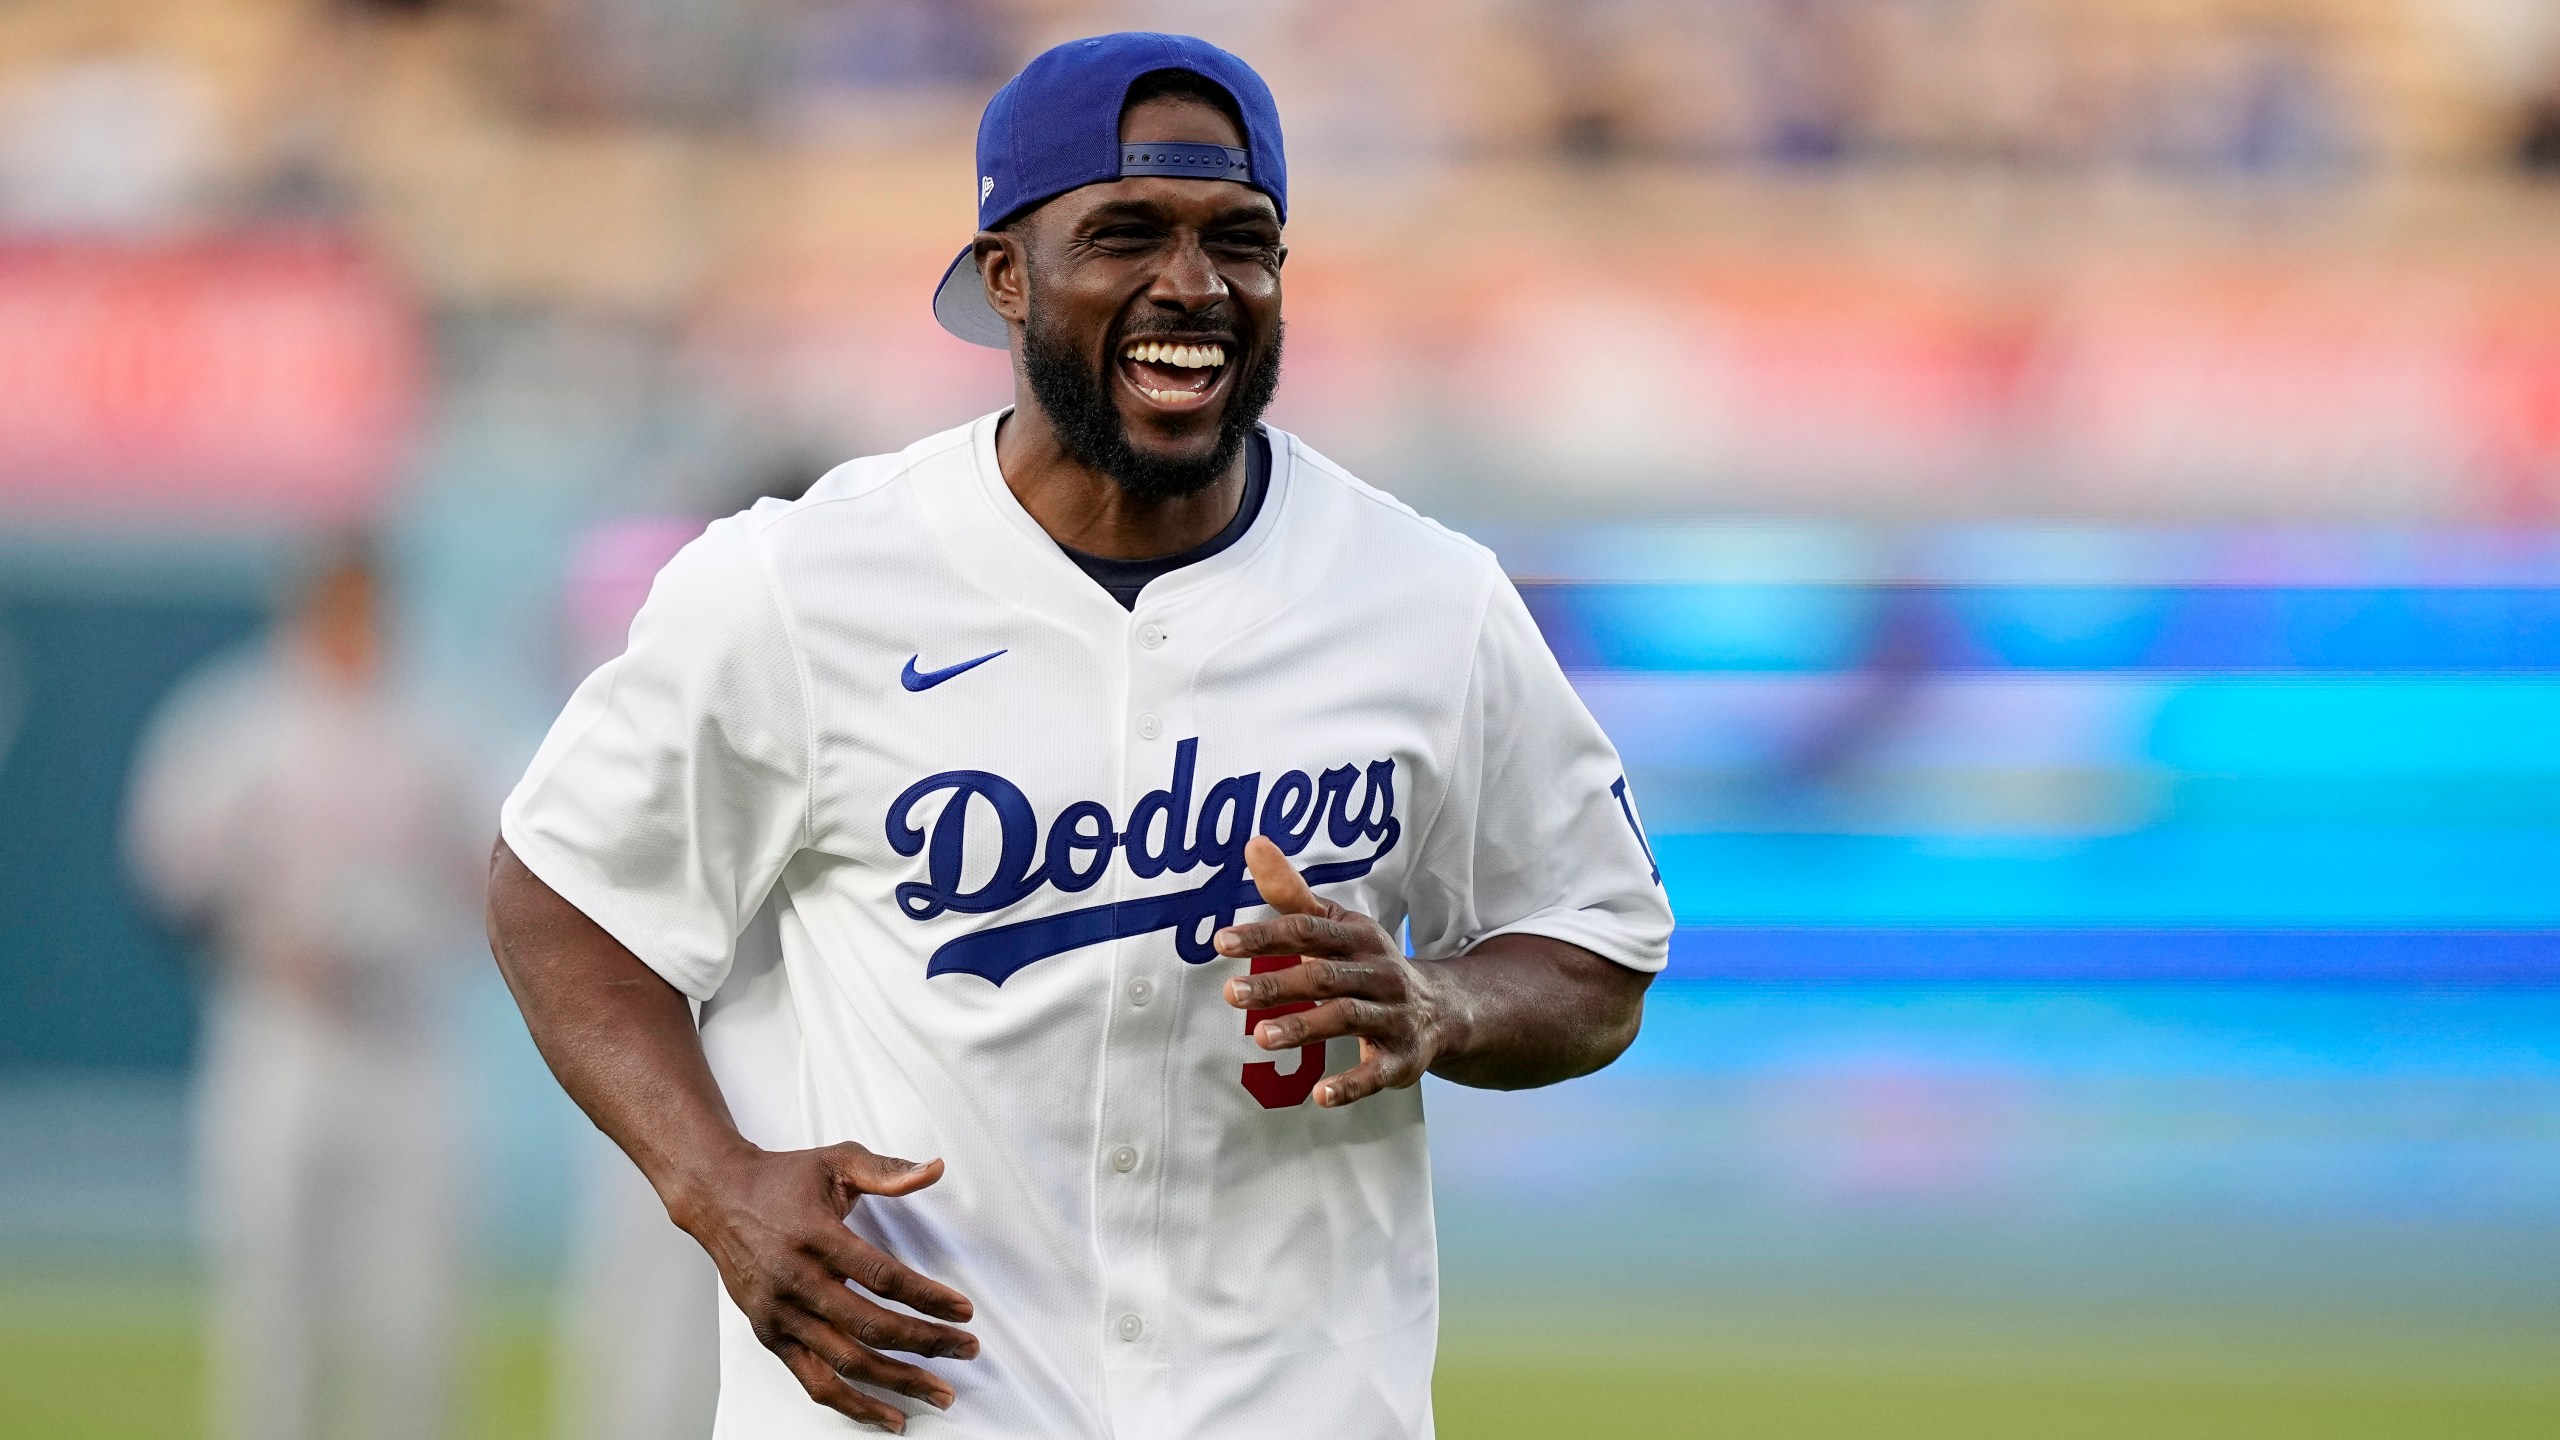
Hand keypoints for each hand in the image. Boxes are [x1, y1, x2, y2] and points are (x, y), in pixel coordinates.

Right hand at [672, 1142, 977, 1431]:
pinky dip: (852, 1404)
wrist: (716, 1198)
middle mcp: (796, 1280)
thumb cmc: (781, 1179)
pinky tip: (888, 1414)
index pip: (882, 1276)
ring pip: (846, 1362)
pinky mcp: (770, 1335)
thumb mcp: (836, 1161)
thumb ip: (887, 1171)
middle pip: (870, 1325)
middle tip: (966, 1349)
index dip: (927, 1298)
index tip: (963, 1312)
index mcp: (817, 1237)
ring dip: (897, 1382)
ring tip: (939, 1392)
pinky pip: (814, 1380)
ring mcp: (781, 1314)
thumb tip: (936, 1169)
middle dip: (925, 1343)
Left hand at [1214, 836, 1469, 1107]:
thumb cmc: (1370, 964)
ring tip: (1261, 1037)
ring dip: (1305, 1027)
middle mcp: (1378, 973)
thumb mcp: (1339, 926)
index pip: (1308, 930)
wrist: (1445, 1010)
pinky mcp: (1402, 1058)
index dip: (1266, 935)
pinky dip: (1352, 1085)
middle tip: (1231, 993)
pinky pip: (1377, 1072)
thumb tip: (1253, 844)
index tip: (1222, 941)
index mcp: (1358, 938)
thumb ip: (1292, 894)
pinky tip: (1321, 1095)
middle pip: (1325, 976)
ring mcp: (1393, 1016)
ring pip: (1348, 1018)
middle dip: (1279, 983)